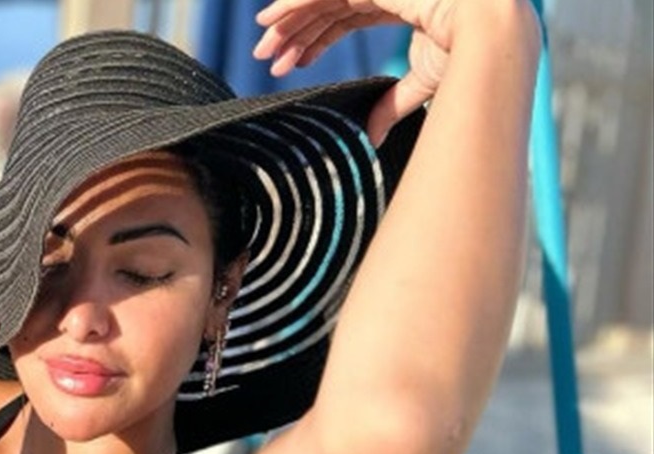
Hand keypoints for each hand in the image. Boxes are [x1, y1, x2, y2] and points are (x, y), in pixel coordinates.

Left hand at [252, 0, 459, 145]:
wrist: (492, 31)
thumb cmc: (472, 52)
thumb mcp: (424, 82)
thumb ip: (393, 104)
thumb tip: (372, 137)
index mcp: (400, 4)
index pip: (346, 19)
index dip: (316, 41)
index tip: (291, 64)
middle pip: (327, 9)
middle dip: (295, 34)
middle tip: (268, 59)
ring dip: (287, 20)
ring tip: (262, 46)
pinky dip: (292, 3)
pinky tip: (268, 19)